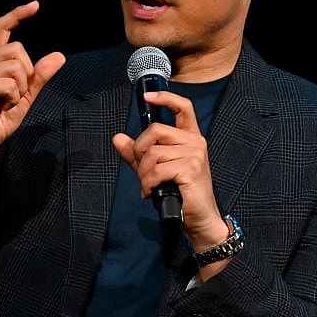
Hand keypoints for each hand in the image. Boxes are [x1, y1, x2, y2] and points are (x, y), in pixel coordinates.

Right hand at [0, 0, 65, 158]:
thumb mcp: (25, 96)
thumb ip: (39, 76)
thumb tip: (59, 56)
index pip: (2, 28)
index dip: (18, 15)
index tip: (35, 5)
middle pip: (19, 50)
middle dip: (26, 75)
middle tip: (12, 96)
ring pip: (17, 67)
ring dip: (19, 89)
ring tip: (4, 102)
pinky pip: (10, 84)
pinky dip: (12, 98)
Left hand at [112, 90, 227, 249]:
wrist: (199, 219)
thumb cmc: (180, 193)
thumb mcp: (155, 169)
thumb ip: (137, 154)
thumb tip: (118, 138)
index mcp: (190, 137)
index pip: (183, 108)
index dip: (165, 98)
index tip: (147, 97)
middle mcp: (195, 142)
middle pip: (155, 131)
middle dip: (140, 151)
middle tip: (142, 171)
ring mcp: (194, 155)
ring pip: (152, 153)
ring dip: (143, 174)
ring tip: (148, 186)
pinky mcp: (190, 170)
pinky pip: (156, 170)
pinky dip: (147, 183)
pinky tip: (150, 192)